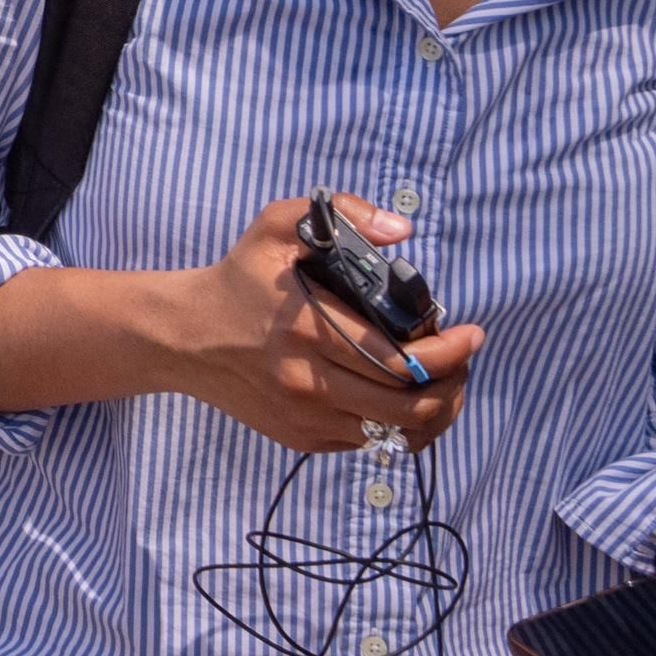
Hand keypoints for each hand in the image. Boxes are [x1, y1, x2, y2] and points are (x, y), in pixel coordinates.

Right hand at [153, 195, 480, 453]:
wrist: (184, 337)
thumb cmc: (239, 278)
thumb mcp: (276, 226)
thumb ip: (342, 213)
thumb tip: (402, 232)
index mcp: (309, 331)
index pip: (401, 362)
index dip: (451, 354)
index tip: (472, 334)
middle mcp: (308, 383)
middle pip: (408, 408)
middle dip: (454, 386)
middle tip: (464, 361)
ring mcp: (305, 418)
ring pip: (394, 435)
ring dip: (434, 412)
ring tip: (444, 384)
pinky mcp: (301, 438)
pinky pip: (367, 442)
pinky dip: (397, 426)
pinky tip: (403, 398)